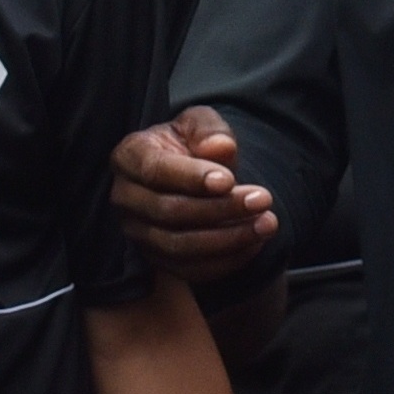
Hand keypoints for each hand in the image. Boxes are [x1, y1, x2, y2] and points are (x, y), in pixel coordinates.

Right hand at [112, 107, 278, 280]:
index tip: (230, 180)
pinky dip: (225, 260)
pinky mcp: (157, 258)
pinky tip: (255, 243)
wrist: (196, 174)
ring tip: (267, 223)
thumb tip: (220, 147)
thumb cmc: (194, 143)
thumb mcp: (202, 123)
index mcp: (129, 157)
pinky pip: (189, 269)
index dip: (192, 177)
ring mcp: (138, 232)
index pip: (155, 170)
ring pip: (178, 245)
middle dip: (221, 208)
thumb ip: (210, 131)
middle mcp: (126, 198)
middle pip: (169, 211)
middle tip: (263, 199)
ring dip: (228, 238)